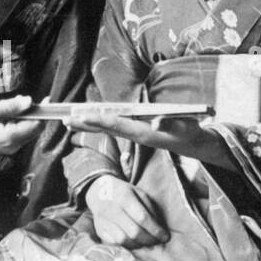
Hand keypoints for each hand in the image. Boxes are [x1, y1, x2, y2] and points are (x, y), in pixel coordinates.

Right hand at [0, 94, 40, 157]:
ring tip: (9, 106)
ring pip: (28, 131)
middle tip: (21, 99)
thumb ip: (10, 106)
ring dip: (25, 118)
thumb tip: (30, 101)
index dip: (43, 112)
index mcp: (10, 137)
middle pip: (35, 129)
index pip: (37, 125)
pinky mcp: (6, 147)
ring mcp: (10, 148)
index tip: (46, 99)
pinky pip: (19, 134)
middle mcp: (13, 146)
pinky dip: (18, 123)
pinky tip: (5, 115)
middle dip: (34, 113)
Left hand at [70, 107, 230, 168]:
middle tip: (64, 120)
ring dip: (90, 125)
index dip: (96, 120)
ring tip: (71, 121)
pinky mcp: (138, 133)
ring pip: (108, 128)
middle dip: (85, 124)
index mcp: (143, 133)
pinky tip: (93, 122)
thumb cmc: (191, 132)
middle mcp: (136, 135)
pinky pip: (115, 128)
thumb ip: (171, 123)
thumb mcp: (185, 126)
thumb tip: (156, 121)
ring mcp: (136, 135)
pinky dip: (101, 124)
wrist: (196, 144)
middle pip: (106, 128)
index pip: (115, 125)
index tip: (79, 116)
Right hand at [84, 175, 168, 247]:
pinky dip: (126, 245)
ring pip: (123, 240)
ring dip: (138, 245)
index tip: (165, 237)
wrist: (98, 191)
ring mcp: (103, 220)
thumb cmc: (123, 192)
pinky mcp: (99, 229)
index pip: (143, 218)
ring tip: (146, 242)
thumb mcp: (139, 193)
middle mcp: (112, 209)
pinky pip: (114, 243)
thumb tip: (159, 230)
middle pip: (134, 232)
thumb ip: (149, 210)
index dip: (156, 230)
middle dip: (149, 240)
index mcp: (124, 197)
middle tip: (157, 241)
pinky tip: (133, 242)